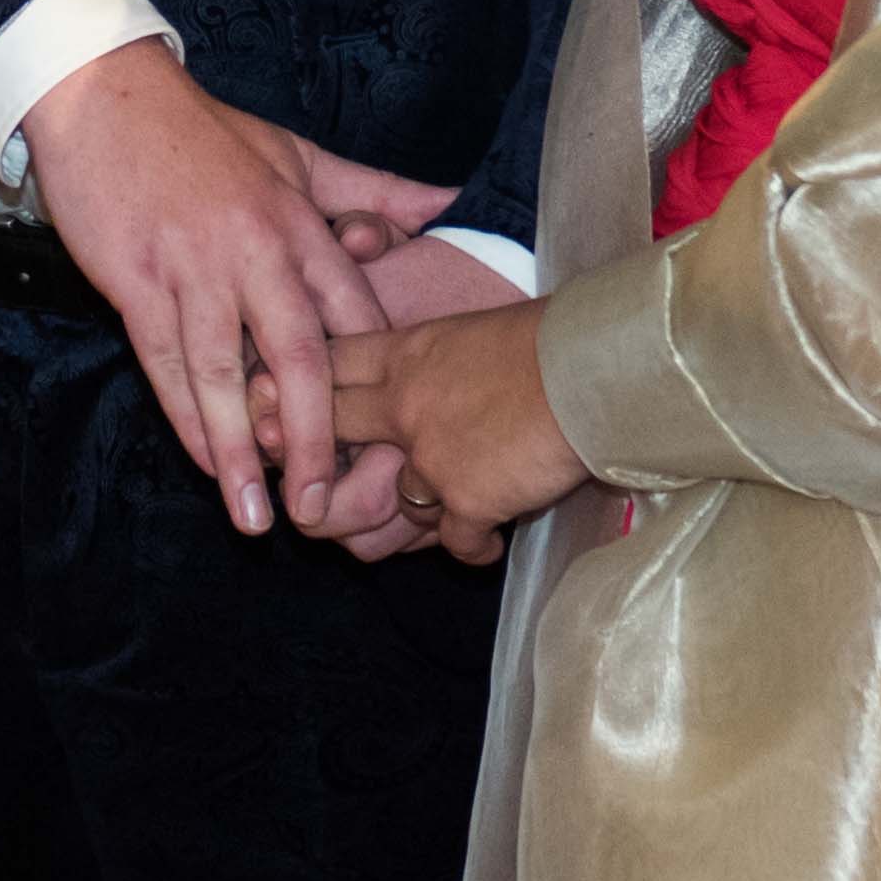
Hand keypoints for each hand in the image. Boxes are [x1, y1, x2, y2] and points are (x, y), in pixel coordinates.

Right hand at [21, 42, 440, 534]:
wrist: (105, 97)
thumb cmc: (203, 132)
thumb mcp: (296, 155)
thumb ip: (370, 190)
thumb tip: (444, 201)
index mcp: (302, 225)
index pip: (352, 316)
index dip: (372, 385)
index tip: (387, 445)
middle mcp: (257, 253)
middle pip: (300, 361)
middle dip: (313, 441)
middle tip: (324, 508)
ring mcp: (195, 270)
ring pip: (227, 376)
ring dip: (242, 453)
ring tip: (257, 517)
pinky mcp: (138, 282)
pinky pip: (167, 364)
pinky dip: (187, 419)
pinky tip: (206, 466)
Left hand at [326, 301, 587, 567]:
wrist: (596, 370)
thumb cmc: (557, 339)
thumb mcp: (482, 332)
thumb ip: (447, 363)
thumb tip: (452, 381)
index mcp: (409, 353)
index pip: (332, 364)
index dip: (302, 388)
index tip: (284, 407)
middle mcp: (405, 405)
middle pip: (330, 432)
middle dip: (318, 459)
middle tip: (316, 486)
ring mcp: (431, 457)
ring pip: (393, 503)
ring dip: (416, 515)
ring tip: (445, 514)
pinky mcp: (467, 500)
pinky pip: (452, 542)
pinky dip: (473, 548)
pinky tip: (489, 544)